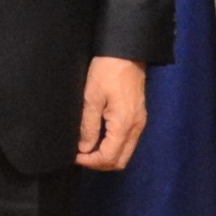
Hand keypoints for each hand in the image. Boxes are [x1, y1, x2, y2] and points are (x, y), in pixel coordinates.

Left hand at [76, 55, 149, 170]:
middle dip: (100, 163)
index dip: (91, 162)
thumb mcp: (91, 97)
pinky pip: (128, 142)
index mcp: (124, 124)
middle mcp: (136, 128)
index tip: (75, 156)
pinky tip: (99, 138)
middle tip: (81, 155)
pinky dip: (114, 146)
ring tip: (88, 148)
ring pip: (125, 153)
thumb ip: (88, 126)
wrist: (127, 51)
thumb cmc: (107, 71)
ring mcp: (140, 123)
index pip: (109, 157)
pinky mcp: (139, 117)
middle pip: (120, 161)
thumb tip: (84, 149)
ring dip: (107, 155)